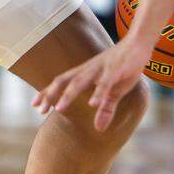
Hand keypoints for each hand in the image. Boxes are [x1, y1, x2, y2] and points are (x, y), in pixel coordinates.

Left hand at [32, 37, 149, 131]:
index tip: (35, 105)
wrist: (138, 45)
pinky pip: (106, 82)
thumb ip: (105, 109)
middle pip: (65, 81)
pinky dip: (99, 92)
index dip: (48, 92)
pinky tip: (93, 104)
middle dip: (51, 94)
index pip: (61, 82)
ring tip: (59, 109)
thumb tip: (99, 129)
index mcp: (85, 73)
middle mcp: (88, 70)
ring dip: (69, 95)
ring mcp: (101, 69)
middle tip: (40, 109)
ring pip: (81, 81)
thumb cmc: (123, 67)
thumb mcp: (114, 91)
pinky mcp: (116, 69)